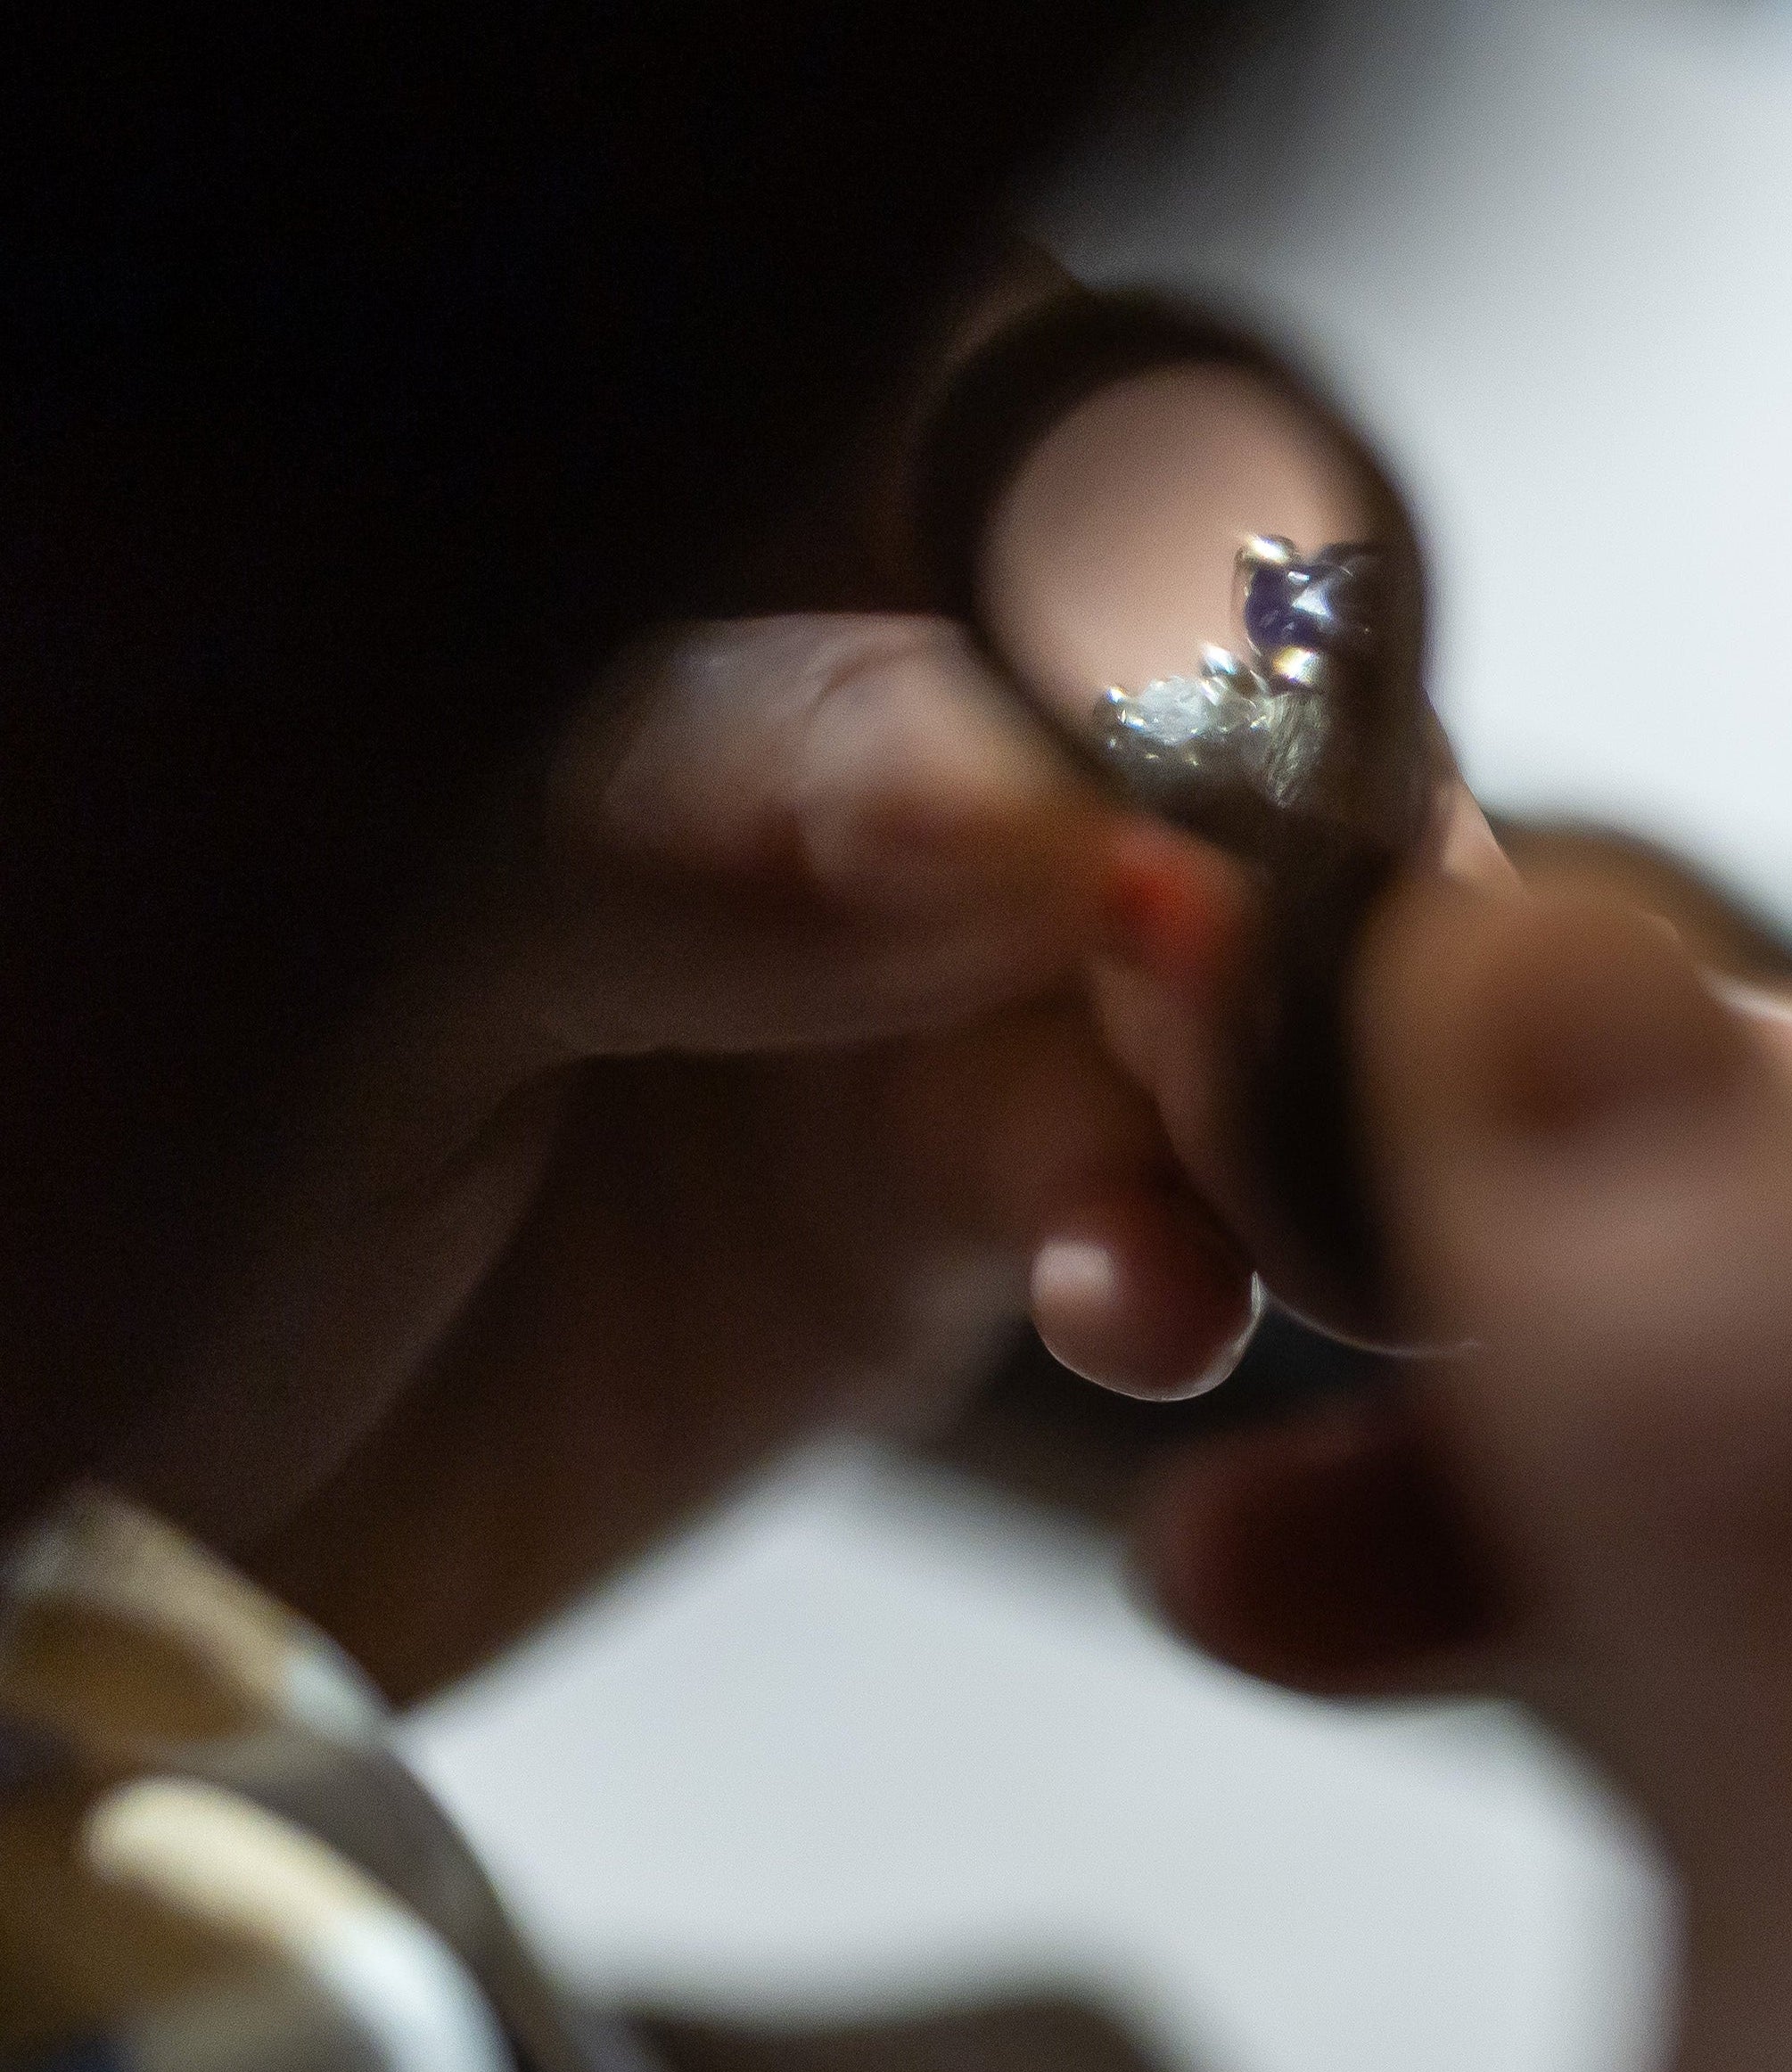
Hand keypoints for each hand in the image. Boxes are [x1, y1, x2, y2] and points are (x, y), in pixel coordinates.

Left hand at [125, 611, 1316, 1700]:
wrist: (103, 1522)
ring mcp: (901, 957)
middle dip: (1263, 821)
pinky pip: (1149, 1184)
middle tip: (1257, 970)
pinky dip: (1193, 1245)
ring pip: (1198, 948)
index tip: (1220, 693)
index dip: (1150, 529)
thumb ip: (667, 819)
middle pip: (1163, 687)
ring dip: (1261, 1055)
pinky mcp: (950, 1181)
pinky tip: (1142, 1301)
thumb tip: (1010, 786)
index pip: (996, 418)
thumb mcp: (336, 926)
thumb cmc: (105, 1156)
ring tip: (1230, 1168)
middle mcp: (812, 722)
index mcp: (660, 534)